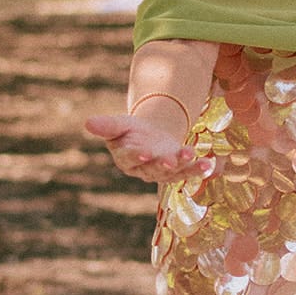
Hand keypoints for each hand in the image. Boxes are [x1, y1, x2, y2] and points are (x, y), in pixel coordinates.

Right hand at [83, 113, 213, 183]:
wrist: (149, 135)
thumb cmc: (130, 131)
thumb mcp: (119, 124)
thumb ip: (106, 126)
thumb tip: (87, 122)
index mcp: (125, 159)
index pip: (130, 158)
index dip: (137, 156)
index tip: (144, 152)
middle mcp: (143, 170)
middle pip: (153, 169)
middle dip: (162, 164)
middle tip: (170, 160)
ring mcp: (162, 172)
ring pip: (172, 172)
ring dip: (184, 165)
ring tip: (192, 154)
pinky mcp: (177, 170)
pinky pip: (187, 172)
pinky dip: (198, 169)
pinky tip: (208, 164)